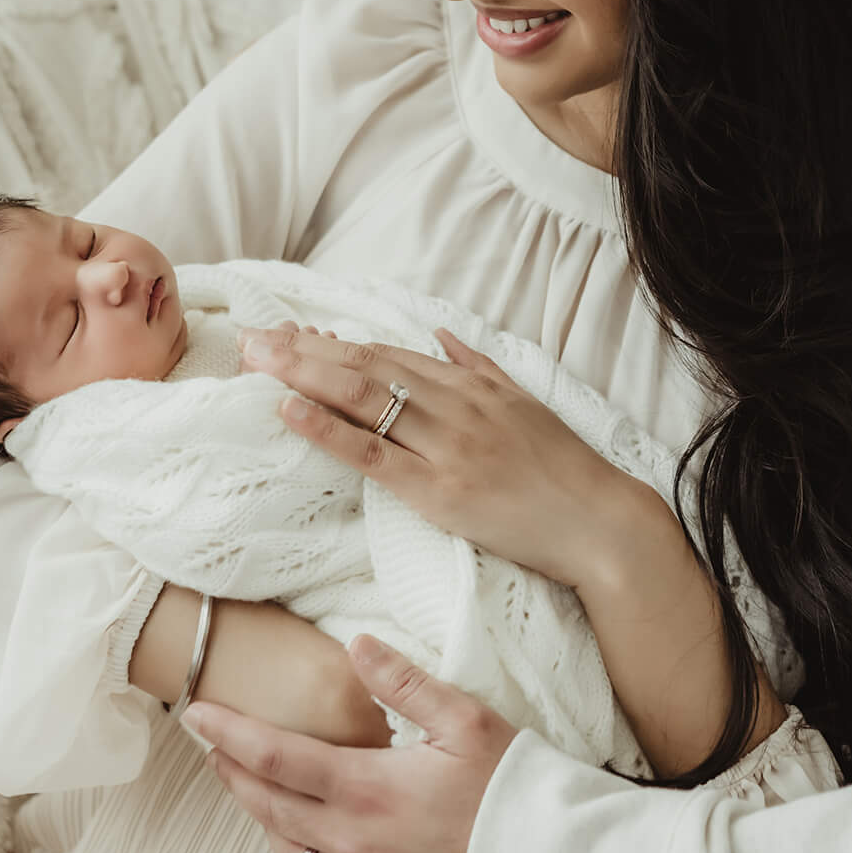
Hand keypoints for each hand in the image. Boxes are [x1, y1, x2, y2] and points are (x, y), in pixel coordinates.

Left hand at [186, 634, 513, 852]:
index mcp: (365, 789)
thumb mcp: (466, 722)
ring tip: (253, 787)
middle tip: (212, 745)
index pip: (273, 757)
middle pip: (266, 806)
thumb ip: (404, 682)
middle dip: (232, 772)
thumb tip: (356, 645)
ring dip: (263, 817)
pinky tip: (308, 841)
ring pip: (287, 852)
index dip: (227, 733)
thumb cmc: (510, 791)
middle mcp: (352, 842)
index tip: (196, 713)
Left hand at [241, 327, 650, 590]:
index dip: (332, 341)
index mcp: (469, 385)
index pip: (386, 352)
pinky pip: (373, 454)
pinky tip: (290, 410)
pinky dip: (328, 429)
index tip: (288, 330)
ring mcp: (446, 445)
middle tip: (252, 337)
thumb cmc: (563, 468)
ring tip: (257, 360)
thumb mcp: (523, 401)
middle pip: (364, 366)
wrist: (598, 522)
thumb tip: (441, 335)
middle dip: (303, 349)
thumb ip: (479, 366)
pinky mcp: (441, 490)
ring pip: (362, 398)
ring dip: (303, 375)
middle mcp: (454, 405)